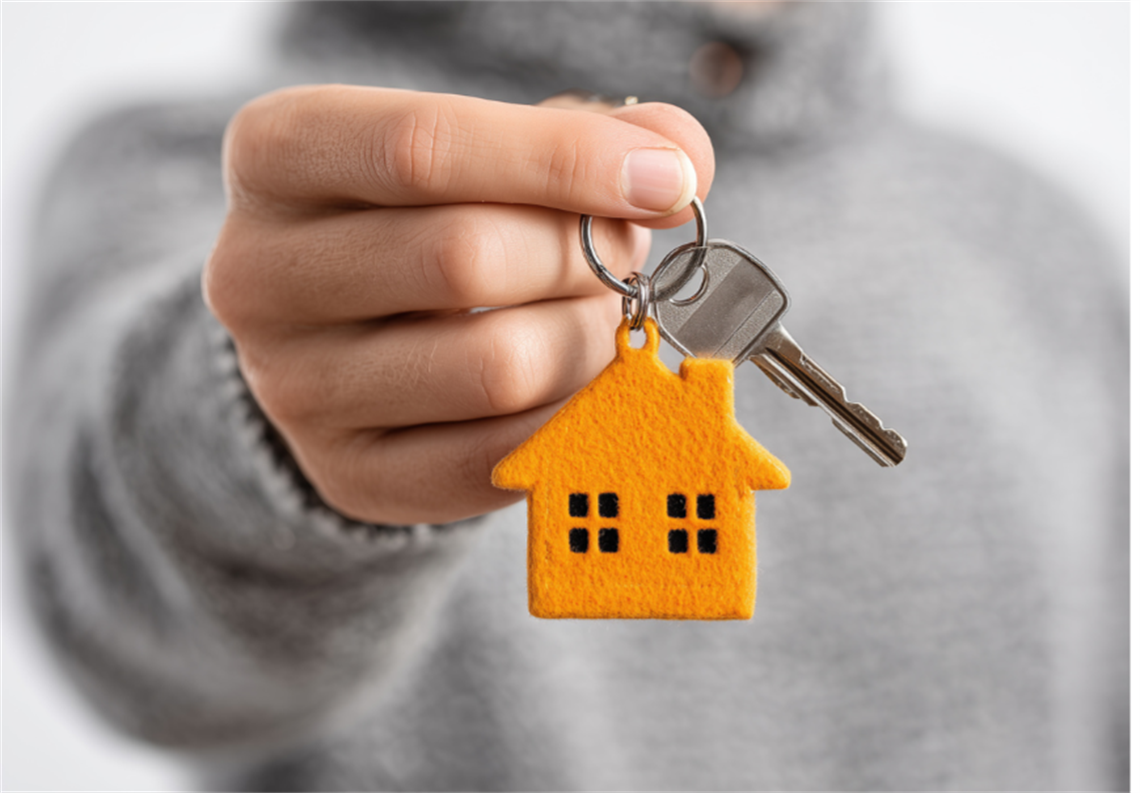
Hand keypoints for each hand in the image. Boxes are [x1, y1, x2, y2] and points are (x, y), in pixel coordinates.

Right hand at [204, 85, 713, 524]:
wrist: (351, 334)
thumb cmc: (428, 218)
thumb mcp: (484, 151)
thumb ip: (581, 137)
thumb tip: (678, 162)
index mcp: (278, 156)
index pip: (422, 148)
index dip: (561, 160)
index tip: (666, 181)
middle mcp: (259, 275)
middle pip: (464, 259)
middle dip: (583, 257)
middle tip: (620, 255)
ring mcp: (294, 389)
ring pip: (496, 368)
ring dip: (586, 341)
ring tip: (592, 317)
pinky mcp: (350, 474)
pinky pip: (499, 456)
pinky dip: (572, 419)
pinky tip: (581, 383)